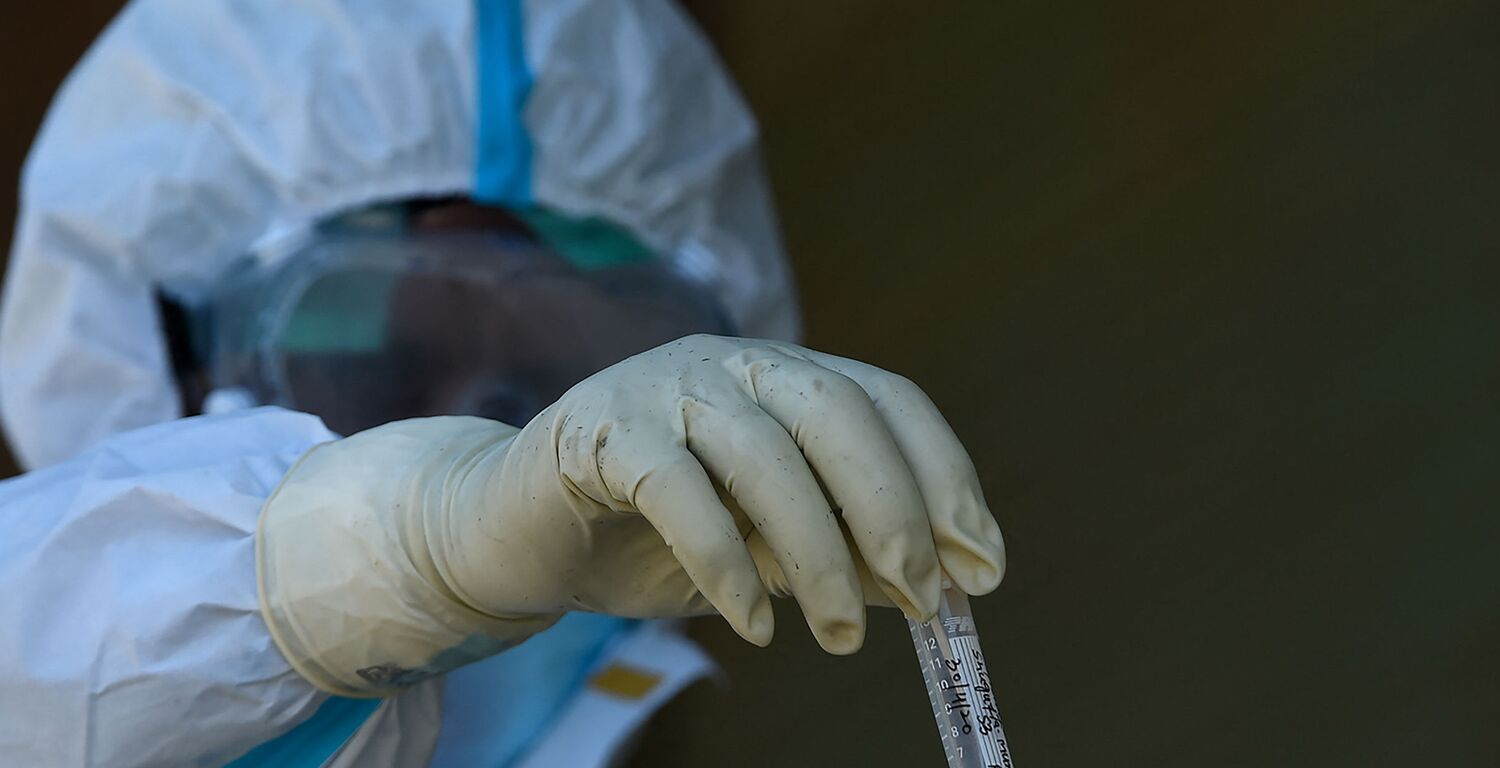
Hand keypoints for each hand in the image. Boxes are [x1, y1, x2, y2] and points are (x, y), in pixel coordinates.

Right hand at [257, 335, 1004, 694]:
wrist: (516, 531)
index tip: (983, 567)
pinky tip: (754, 625)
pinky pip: (679, 490)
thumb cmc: (651, 537)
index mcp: (782, 375)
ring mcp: (662, 386)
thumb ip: (836, 548)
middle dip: (892, 508)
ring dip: (817, 551)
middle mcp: (731, 362)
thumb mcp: (764, 546)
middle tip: (923, 600)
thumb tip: (932, 586)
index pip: (885, 400)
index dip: (945, 477)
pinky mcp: (600, 429)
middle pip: (835, 412)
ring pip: (763, 453)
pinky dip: (726, 562)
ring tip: (840, 634)